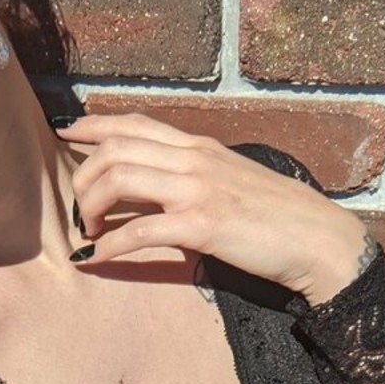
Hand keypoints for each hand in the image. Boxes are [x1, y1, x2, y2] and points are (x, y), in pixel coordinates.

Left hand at [54, 111, 375, 304]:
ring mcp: (197, 190)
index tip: (67, 133)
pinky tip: (95, 260)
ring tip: (87, 233)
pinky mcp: (202, 226)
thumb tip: (155, 195)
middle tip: (77, 210)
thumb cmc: (277, 218)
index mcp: (200, 147)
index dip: (95, 125)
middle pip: (115, 149)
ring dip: (89, 208)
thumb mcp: (229, 184)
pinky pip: (138, 232)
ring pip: (118, 180)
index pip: (136, 123)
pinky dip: (108, 247)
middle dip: (83, 179)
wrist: (317, 238)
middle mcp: (194, 159)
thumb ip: (192, 181)